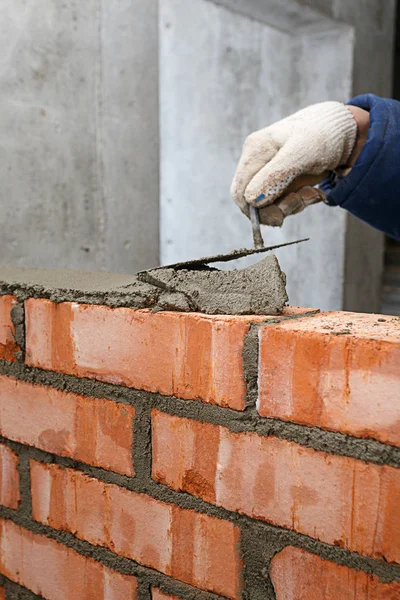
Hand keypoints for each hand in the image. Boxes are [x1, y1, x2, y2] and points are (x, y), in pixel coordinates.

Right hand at [231, 101, 358, 225]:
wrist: (344, 130)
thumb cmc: (322, 134)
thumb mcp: (301, 154)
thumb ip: (275, 176)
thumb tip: (252, 200)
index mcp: (255, 150)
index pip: (240, 192)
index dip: (256, 211)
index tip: (280, 216)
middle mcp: (257, 161)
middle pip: (253, 201)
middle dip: (278, 208)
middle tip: (303, 200)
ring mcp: (268, 171)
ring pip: (269, 205)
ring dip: (293, 205)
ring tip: (314, 192)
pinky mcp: (281, 179)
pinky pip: (282, 202)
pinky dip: (299, 202)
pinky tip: (314, 191)